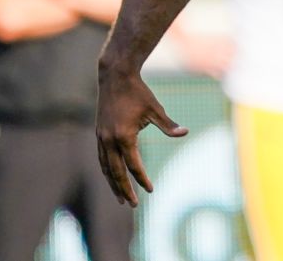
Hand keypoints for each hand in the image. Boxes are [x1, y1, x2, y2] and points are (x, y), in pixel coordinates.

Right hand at [95, 66, 187, 205]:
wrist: (115, 77)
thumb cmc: (138, 92)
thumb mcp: (155, 108)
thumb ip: (167, 124)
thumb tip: (184, 133)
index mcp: (124, 137)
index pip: (134, 165)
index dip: (142, 179)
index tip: (150, 190)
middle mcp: (109, 140)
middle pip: (116, 172)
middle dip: (124, 189)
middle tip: (132, 204)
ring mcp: (101, 138)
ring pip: (105, 167)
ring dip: (112, 183)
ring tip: (120, 197)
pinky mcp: (98, 133)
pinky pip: (101, 158)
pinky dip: (106, 170)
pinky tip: (111, 176)